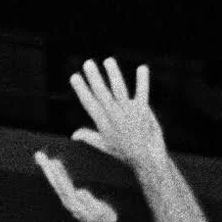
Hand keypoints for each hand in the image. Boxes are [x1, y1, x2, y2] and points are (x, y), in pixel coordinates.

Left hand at [33, 150, 117, 221]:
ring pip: (56, 182)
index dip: (58, 174)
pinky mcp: (71, 198)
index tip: (52, 162)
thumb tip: (79, 191)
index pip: (63, 186)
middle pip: (55, 183)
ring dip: (49, 170)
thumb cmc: (104, 220)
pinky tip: (55, 164)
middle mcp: (68, 201)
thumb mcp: (100, 212)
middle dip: (47, 169)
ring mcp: (68, 200)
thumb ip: (90, 202)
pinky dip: (57, 173)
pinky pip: (61, 183)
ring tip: (41, 157)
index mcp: (75, 203)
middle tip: (38, 155)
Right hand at [70, 58, 168, 175]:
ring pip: (119, 91)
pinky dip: (143, 81)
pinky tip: (143, 68)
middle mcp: (114, 117)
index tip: (74, 77)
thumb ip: (89, 137)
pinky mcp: (143, 112)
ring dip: (114, 74)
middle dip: (95, 78)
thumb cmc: (126, 152)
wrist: (147, 160)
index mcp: (104, 124)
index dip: (81, 90)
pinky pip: (142, 93)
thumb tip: (73, 134)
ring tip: (109, 61)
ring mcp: (129, 114)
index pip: (89, 104)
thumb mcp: (105, 146)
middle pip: (102, 94)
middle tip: (88, 63)